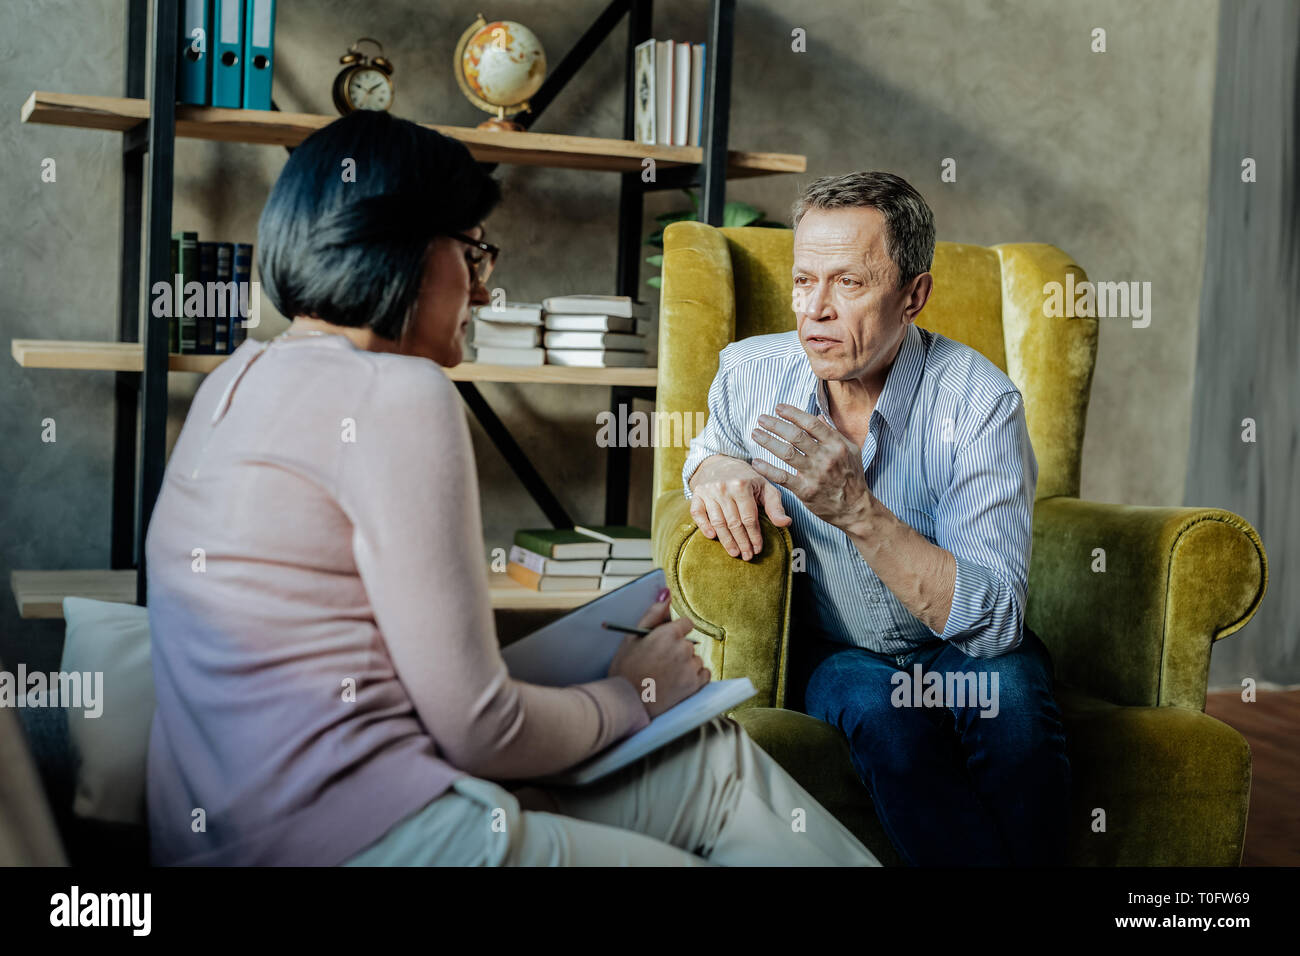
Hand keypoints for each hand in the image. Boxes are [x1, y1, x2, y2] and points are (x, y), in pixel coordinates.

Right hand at [607, 591, 709, 718]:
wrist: (626, 702)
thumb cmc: (625, 670)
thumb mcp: (632, 637)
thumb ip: (653, 614)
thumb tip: (667, 595)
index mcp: (667, 634)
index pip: (686, 623)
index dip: (675, 632)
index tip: (666, 642)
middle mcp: (682, 649)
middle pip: (690, 642)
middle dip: (678, 649)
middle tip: (660, 662)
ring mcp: (689, 668)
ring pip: (696, 658)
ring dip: (686, 664)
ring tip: (666, 674)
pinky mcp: (694, 685)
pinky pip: (704, 673)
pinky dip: (695, 676)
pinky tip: (678, 681)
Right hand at [687, 454, 792, 559]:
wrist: (720, 463)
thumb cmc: (746, 478)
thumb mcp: (765, 487)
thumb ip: (776, 506)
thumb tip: (786, 523)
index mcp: (742, 485)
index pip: (749, 518)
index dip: (754, 536)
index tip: (758, 549)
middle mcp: (723, 487)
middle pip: (733, 523)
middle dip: (742, 542)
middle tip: (747, 556)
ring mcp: (708, 491)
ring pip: (717, 522)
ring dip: (726, 540)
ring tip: (734, 553)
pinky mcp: (696, 494)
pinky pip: (697, 513)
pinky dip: (703, 526)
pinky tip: (712, 537)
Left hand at [750, 403, 872, 530]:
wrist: (855, 508)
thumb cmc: (852, 476)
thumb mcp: (851, 450)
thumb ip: (833, 432)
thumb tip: (818, 416)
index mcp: (836, 445)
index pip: (811, 424)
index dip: (793, 414)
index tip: (779, 408)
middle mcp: (826, 458)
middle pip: (796, 436)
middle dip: (775, 425)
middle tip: (761, 418)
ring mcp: (815, 475)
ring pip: (786, 453)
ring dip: (768, 441)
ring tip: (755, 433)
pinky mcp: (805, 491)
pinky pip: (782, 477)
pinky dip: (768, 469)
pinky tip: (756, 462)